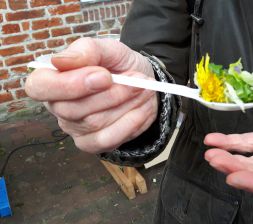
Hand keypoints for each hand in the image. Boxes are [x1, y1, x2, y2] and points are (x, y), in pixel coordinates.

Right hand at [25, 37, 157, 152]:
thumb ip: (87, 50)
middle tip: (136, 80)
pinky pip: (107, 140)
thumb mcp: (109, 49)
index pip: (39, 87)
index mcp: (52, 79)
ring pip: (94, 123)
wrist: (143, 84)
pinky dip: (131, 122)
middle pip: (71, 109)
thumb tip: (60, 60)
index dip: (69, 85)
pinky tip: (142, 108)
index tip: (104, 76)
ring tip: (143, 89)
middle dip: (110, 94)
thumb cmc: (119, 65)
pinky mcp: (92, 143)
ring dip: (125, 104)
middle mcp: (58, 106)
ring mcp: (74, 128)